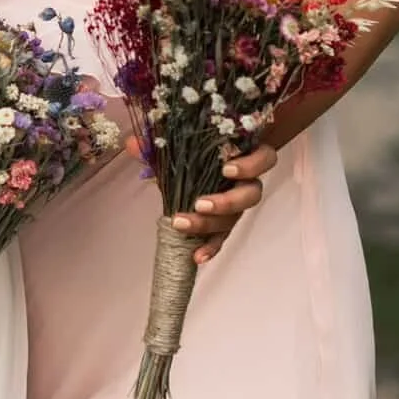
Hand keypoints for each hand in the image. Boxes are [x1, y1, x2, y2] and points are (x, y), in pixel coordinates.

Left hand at [124, 137, 278, 264]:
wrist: (194, 162)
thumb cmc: (194, 147)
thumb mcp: (175, 142)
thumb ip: (156, 142)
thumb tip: (134, 144)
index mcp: (244, 153)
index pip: (264, 158)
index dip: (251, 165)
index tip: (226, 169)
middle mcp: (247, 181)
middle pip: (251, 194)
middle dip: (227, 202)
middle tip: (200, 203)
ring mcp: (237, 204)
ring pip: (235, 218)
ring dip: (211, 224)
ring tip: (184, 224)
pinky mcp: (224, 223)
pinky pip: (222, 238)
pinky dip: (210, 247)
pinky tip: (197, 256)